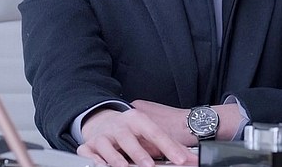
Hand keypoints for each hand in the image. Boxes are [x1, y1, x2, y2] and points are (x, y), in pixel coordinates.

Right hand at [77, 107, 196, 166]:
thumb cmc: (132, 130)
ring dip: (115, 158)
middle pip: (128, 138)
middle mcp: (119, 125)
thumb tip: (193, 160)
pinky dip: (94, 160)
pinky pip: (88, 153)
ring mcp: (103, 135)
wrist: (102, 120)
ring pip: (106, 145)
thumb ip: (172, 146)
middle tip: (149, 165)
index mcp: (137, 119)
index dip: (168, 146)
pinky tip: (101, 166)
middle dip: (138, 152)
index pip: (155, 132)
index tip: (181, 160)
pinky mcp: (89, 145)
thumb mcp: (151, 133)